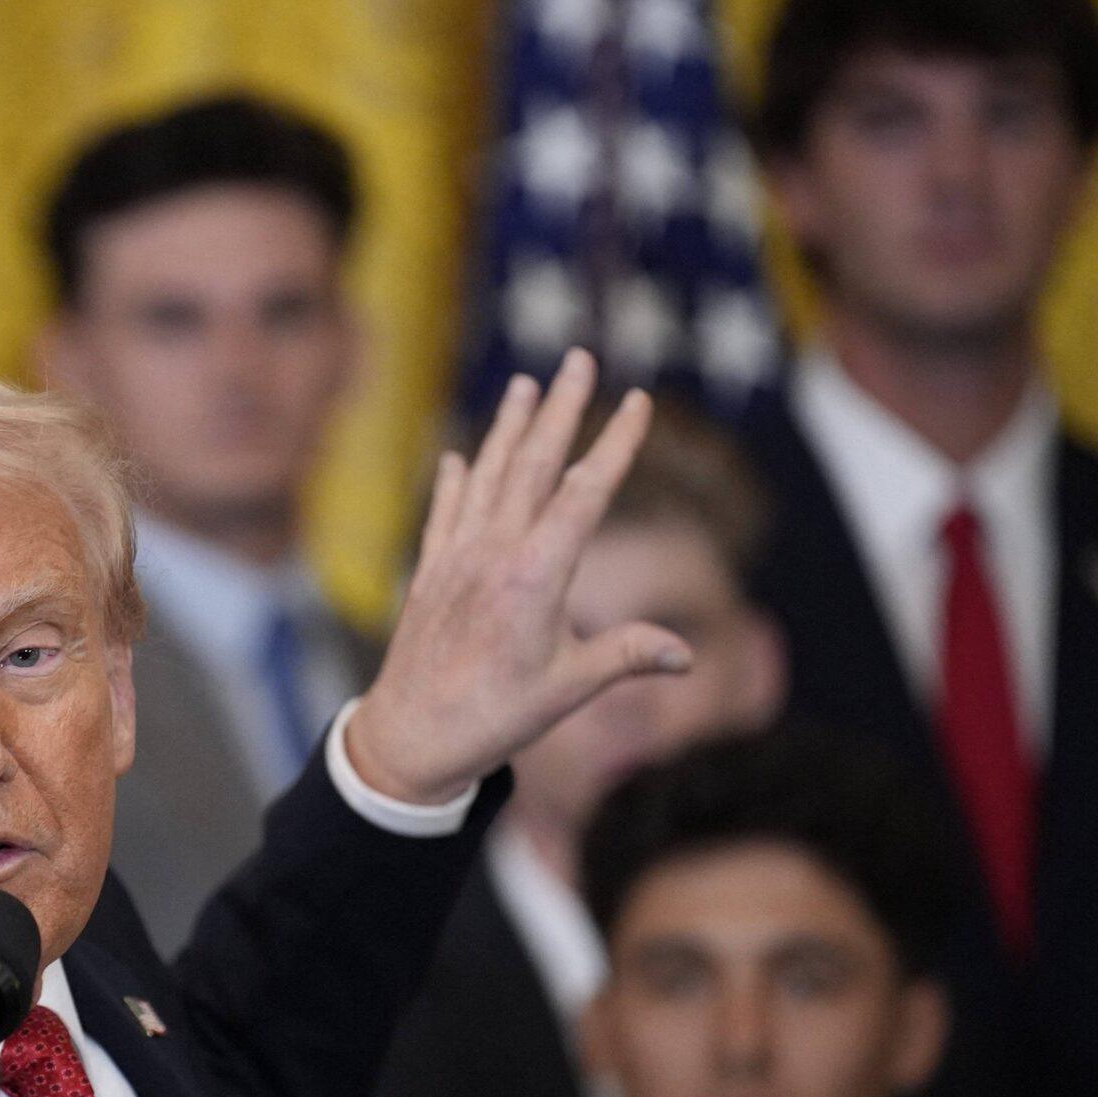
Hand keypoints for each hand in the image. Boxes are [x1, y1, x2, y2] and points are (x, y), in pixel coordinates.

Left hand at [345, 350, 690, 804]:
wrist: (409, 738)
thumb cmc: (494, 718)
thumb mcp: (569, 690)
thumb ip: (626, 657)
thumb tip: (687, 654)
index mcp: (536, 575)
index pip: (585, 492)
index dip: (615, 444)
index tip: (638, 401)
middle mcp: (493, 553)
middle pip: (533, 464)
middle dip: (561, 408)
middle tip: (580, 358)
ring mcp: (456, 559)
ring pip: (486, 477)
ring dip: (507, 428)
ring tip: (525, 385)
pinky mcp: (429, 574)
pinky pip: (444, 513)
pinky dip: (452, 481)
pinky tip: (457, 457)